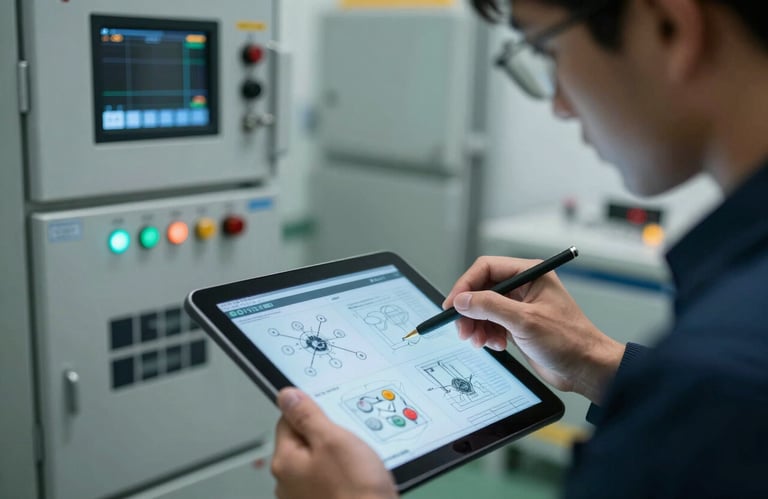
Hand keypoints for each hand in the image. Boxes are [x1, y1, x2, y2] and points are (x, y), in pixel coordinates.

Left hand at [271, 387, 398, 498]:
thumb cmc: (355, 491)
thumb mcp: (333, 439)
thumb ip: (307, 415)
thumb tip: (287, 396)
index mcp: (285, 461)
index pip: (288, 420)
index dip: (313, 413)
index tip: (331, 415)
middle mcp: (288, 482)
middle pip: (304, 442)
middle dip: (327, 437)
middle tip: (349, 441)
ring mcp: (304, 497)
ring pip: (319, 462)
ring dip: (337, 457)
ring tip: (358, 463)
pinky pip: (329, 480)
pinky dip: (343, 476)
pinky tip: (359, 478)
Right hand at [443, 256, 624, 403]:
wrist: (586, 369)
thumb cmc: (569, 340)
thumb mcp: (525, 321)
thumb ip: (490, 307)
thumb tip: (462, 300)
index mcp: (530, 273)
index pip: (486, 268)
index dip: (466, 285)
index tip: (452, 305)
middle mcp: (524, 286)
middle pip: (481, 290)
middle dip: (470, 311)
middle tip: (462, 329)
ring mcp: (520, 306)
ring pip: (484, 309)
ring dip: (477, 326)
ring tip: (480, 341)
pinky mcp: (518, 324)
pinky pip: (491, 324)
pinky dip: (487, 335)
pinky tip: (496, 345)